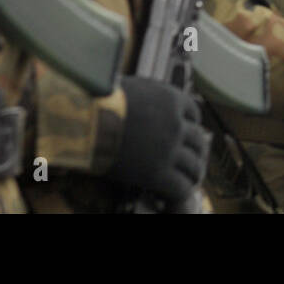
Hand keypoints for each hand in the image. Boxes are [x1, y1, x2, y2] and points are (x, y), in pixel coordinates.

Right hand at [105, 76, 208, 203]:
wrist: (85, 121)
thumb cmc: (99, 101)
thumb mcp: (133, 88)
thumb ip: (148, 96)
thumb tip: (146, 102)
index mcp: (172, 99)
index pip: (193, 114)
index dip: (190, 125)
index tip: (187, 134)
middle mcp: (176, 124)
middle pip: (198, 141)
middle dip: (196, 151)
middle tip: (192, 160)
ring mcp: (169, 149)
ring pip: (194, 166)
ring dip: (192, 174)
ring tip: (188, 180)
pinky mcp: (156, 173)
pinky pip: (180, 187)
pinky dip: (180, 191)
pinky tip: (172, 194)